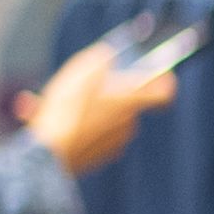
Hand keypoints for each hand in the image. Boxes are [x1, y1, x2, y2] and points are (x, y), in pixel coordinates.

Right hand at [21, 32, 180, 173]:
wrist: (48, 154)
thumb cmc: (66, 112)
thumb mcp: (81, 73)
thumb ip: (100, 61)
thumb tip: (109, 56)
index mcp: (130, 102)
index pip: (164, 93)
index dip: (165, 82)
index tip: (164, 76)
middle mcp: (128, 124)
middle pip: (128, 103)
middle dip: (110, 94)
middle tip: (84, 88)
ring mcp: (115, 143)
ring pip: (108, 119)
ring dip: (91, 111)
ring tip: (62, 106)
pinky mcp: (99, 157)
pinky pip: (95, 136)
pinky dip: (81, 128)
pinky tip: (58, 122)